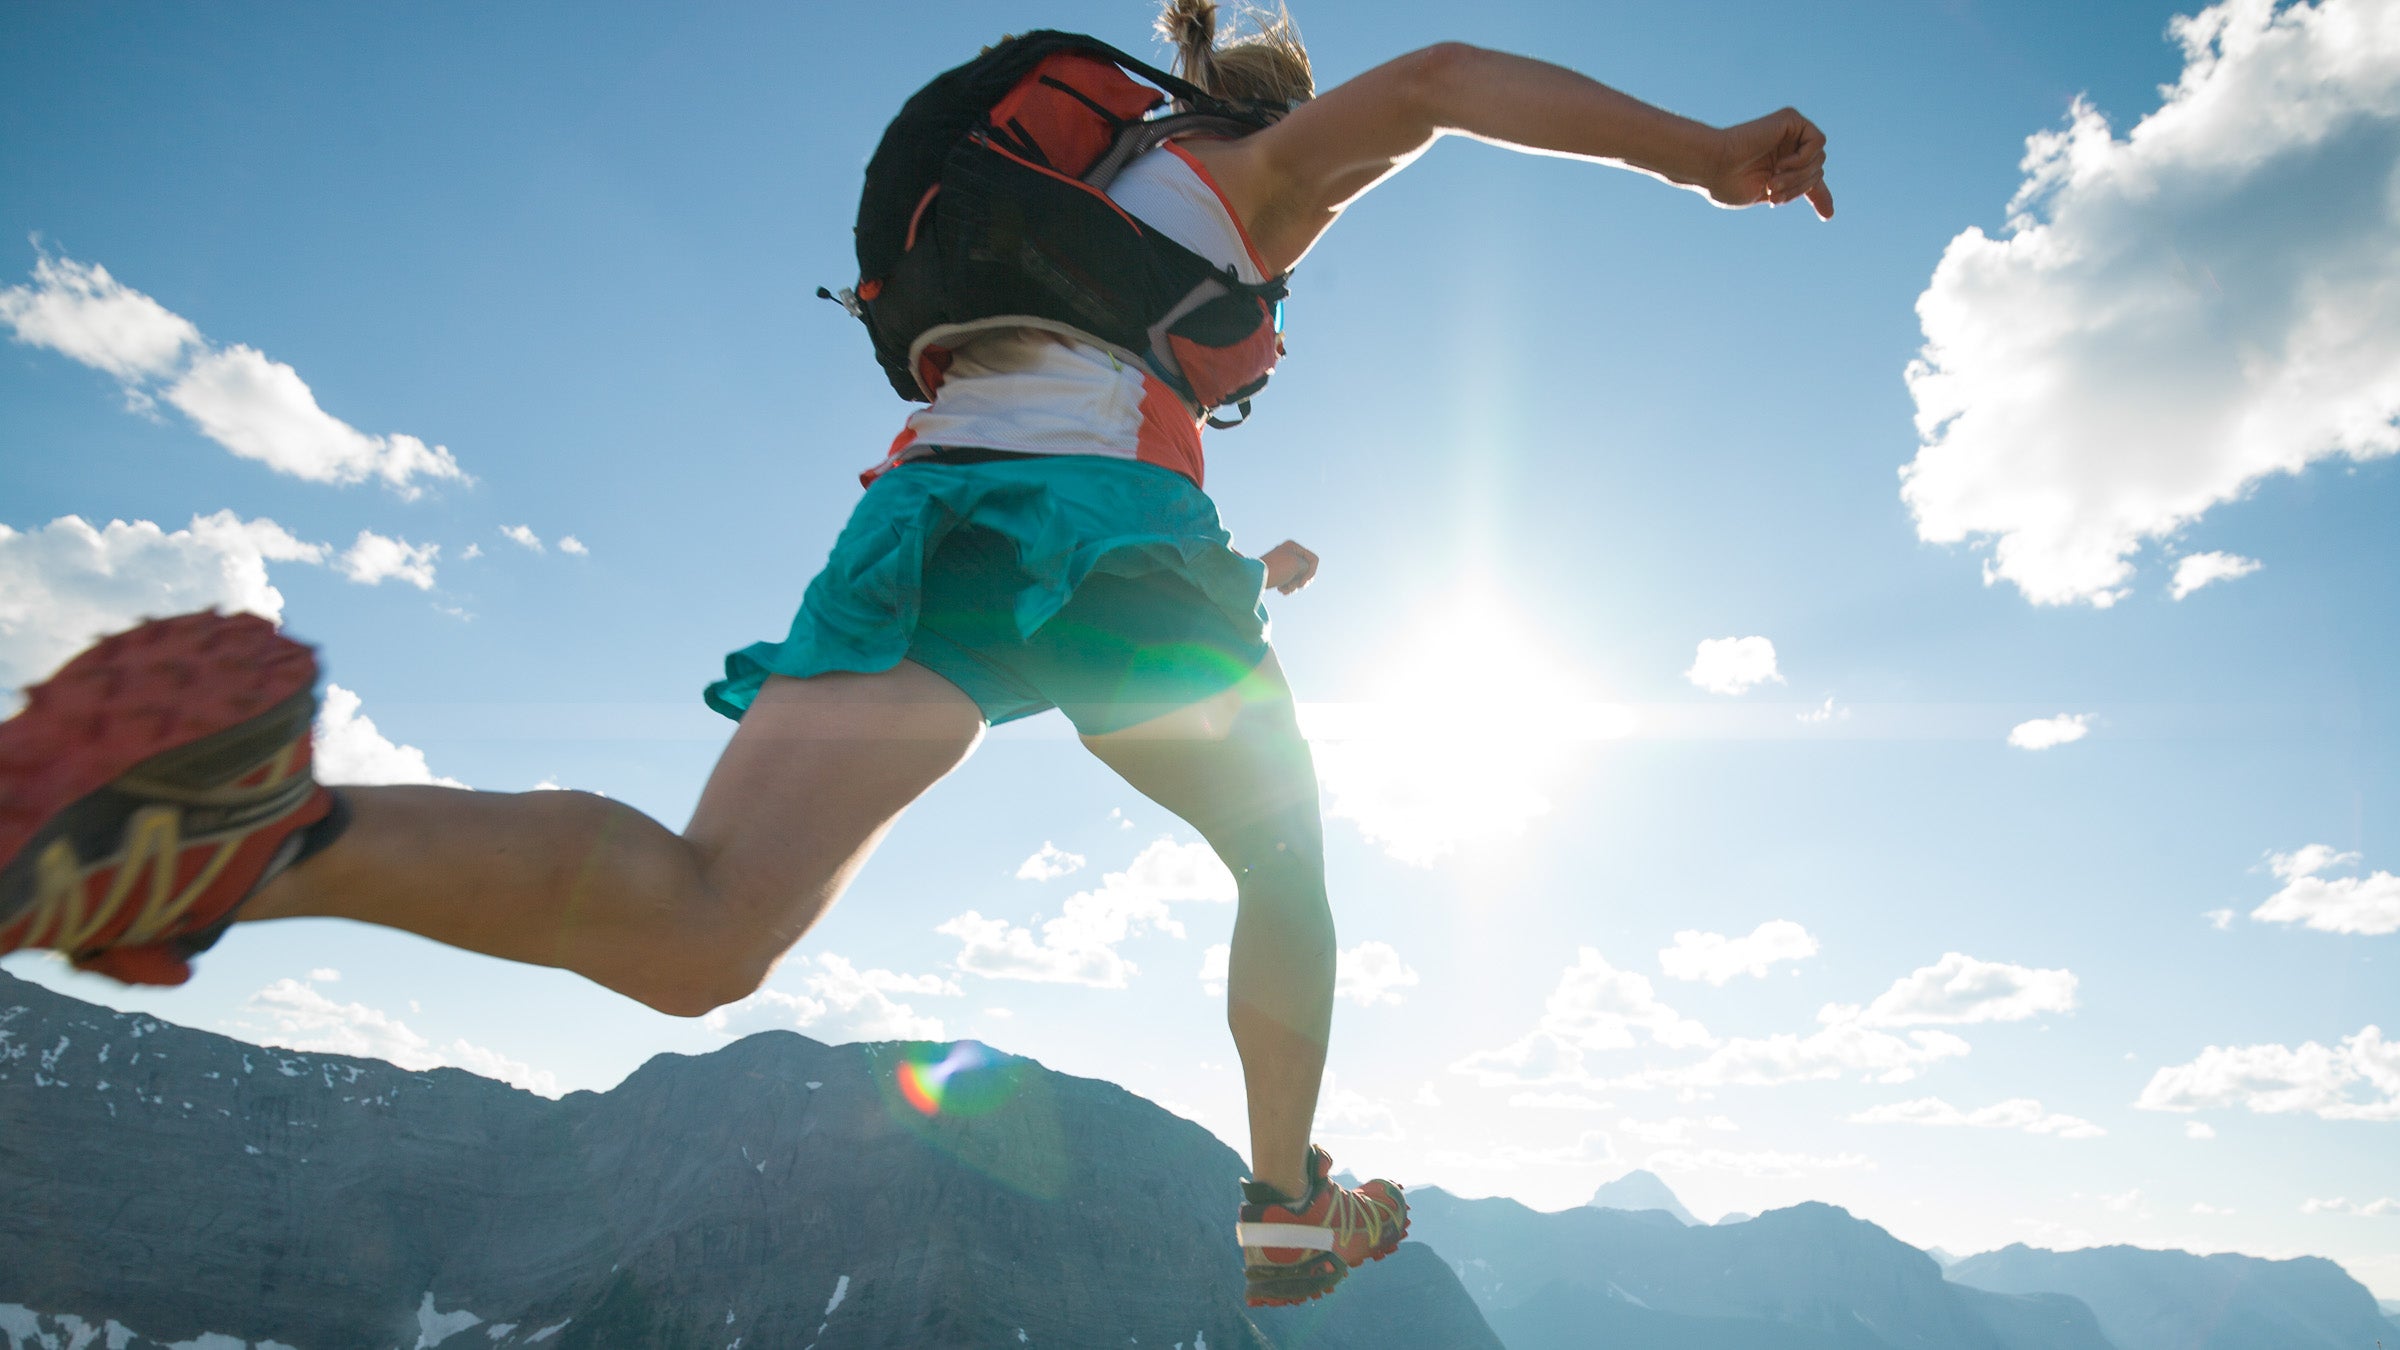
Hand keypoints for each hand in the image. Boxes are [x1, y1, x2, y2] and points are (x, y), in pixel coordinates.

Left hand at [1259, 540, 1319, 593]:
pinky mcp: (1278, 573)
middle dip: (1301, 581)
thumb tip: (1303, 573)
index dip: (1311, 573)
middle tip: (1293, 586)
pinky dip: (1287, 587)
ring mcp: (1283, 564)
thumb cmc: (1276, 569)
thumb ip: (1307, 566)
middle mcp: (1289, 553)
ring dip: (1294, 586)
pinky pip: (1290, 581)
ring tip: (1284, 590)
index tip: (1303, 582)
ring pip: (1299, 577)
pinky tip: (1280, 590)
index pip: (1314, 560)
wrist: (1254, 579)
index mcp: (1293, 546)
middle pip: (1307, 570)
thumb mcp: (1296, 564)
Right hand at [1705, 108, 1833, 218]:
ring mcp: (1789, 132)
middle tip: (1773, 195)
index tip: (1827, 215)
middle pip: (1817, 171)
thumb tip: (1829, 209)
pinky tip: (1781, 164)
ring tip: (1773, 182)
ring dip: (1798, 176)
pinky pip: (1817, 142)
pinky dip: (1803, 159)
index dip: (1821, 196)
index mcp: (1779, 165)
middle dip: (1799, 188)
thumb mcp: (1769, 194)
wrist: (1712, 166)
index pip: (1810, 179)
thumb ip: (1797, 193)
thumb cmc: (1727, 184)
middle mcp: (1786, 147)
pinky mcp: (1790, 119)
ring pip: (1819, 159)